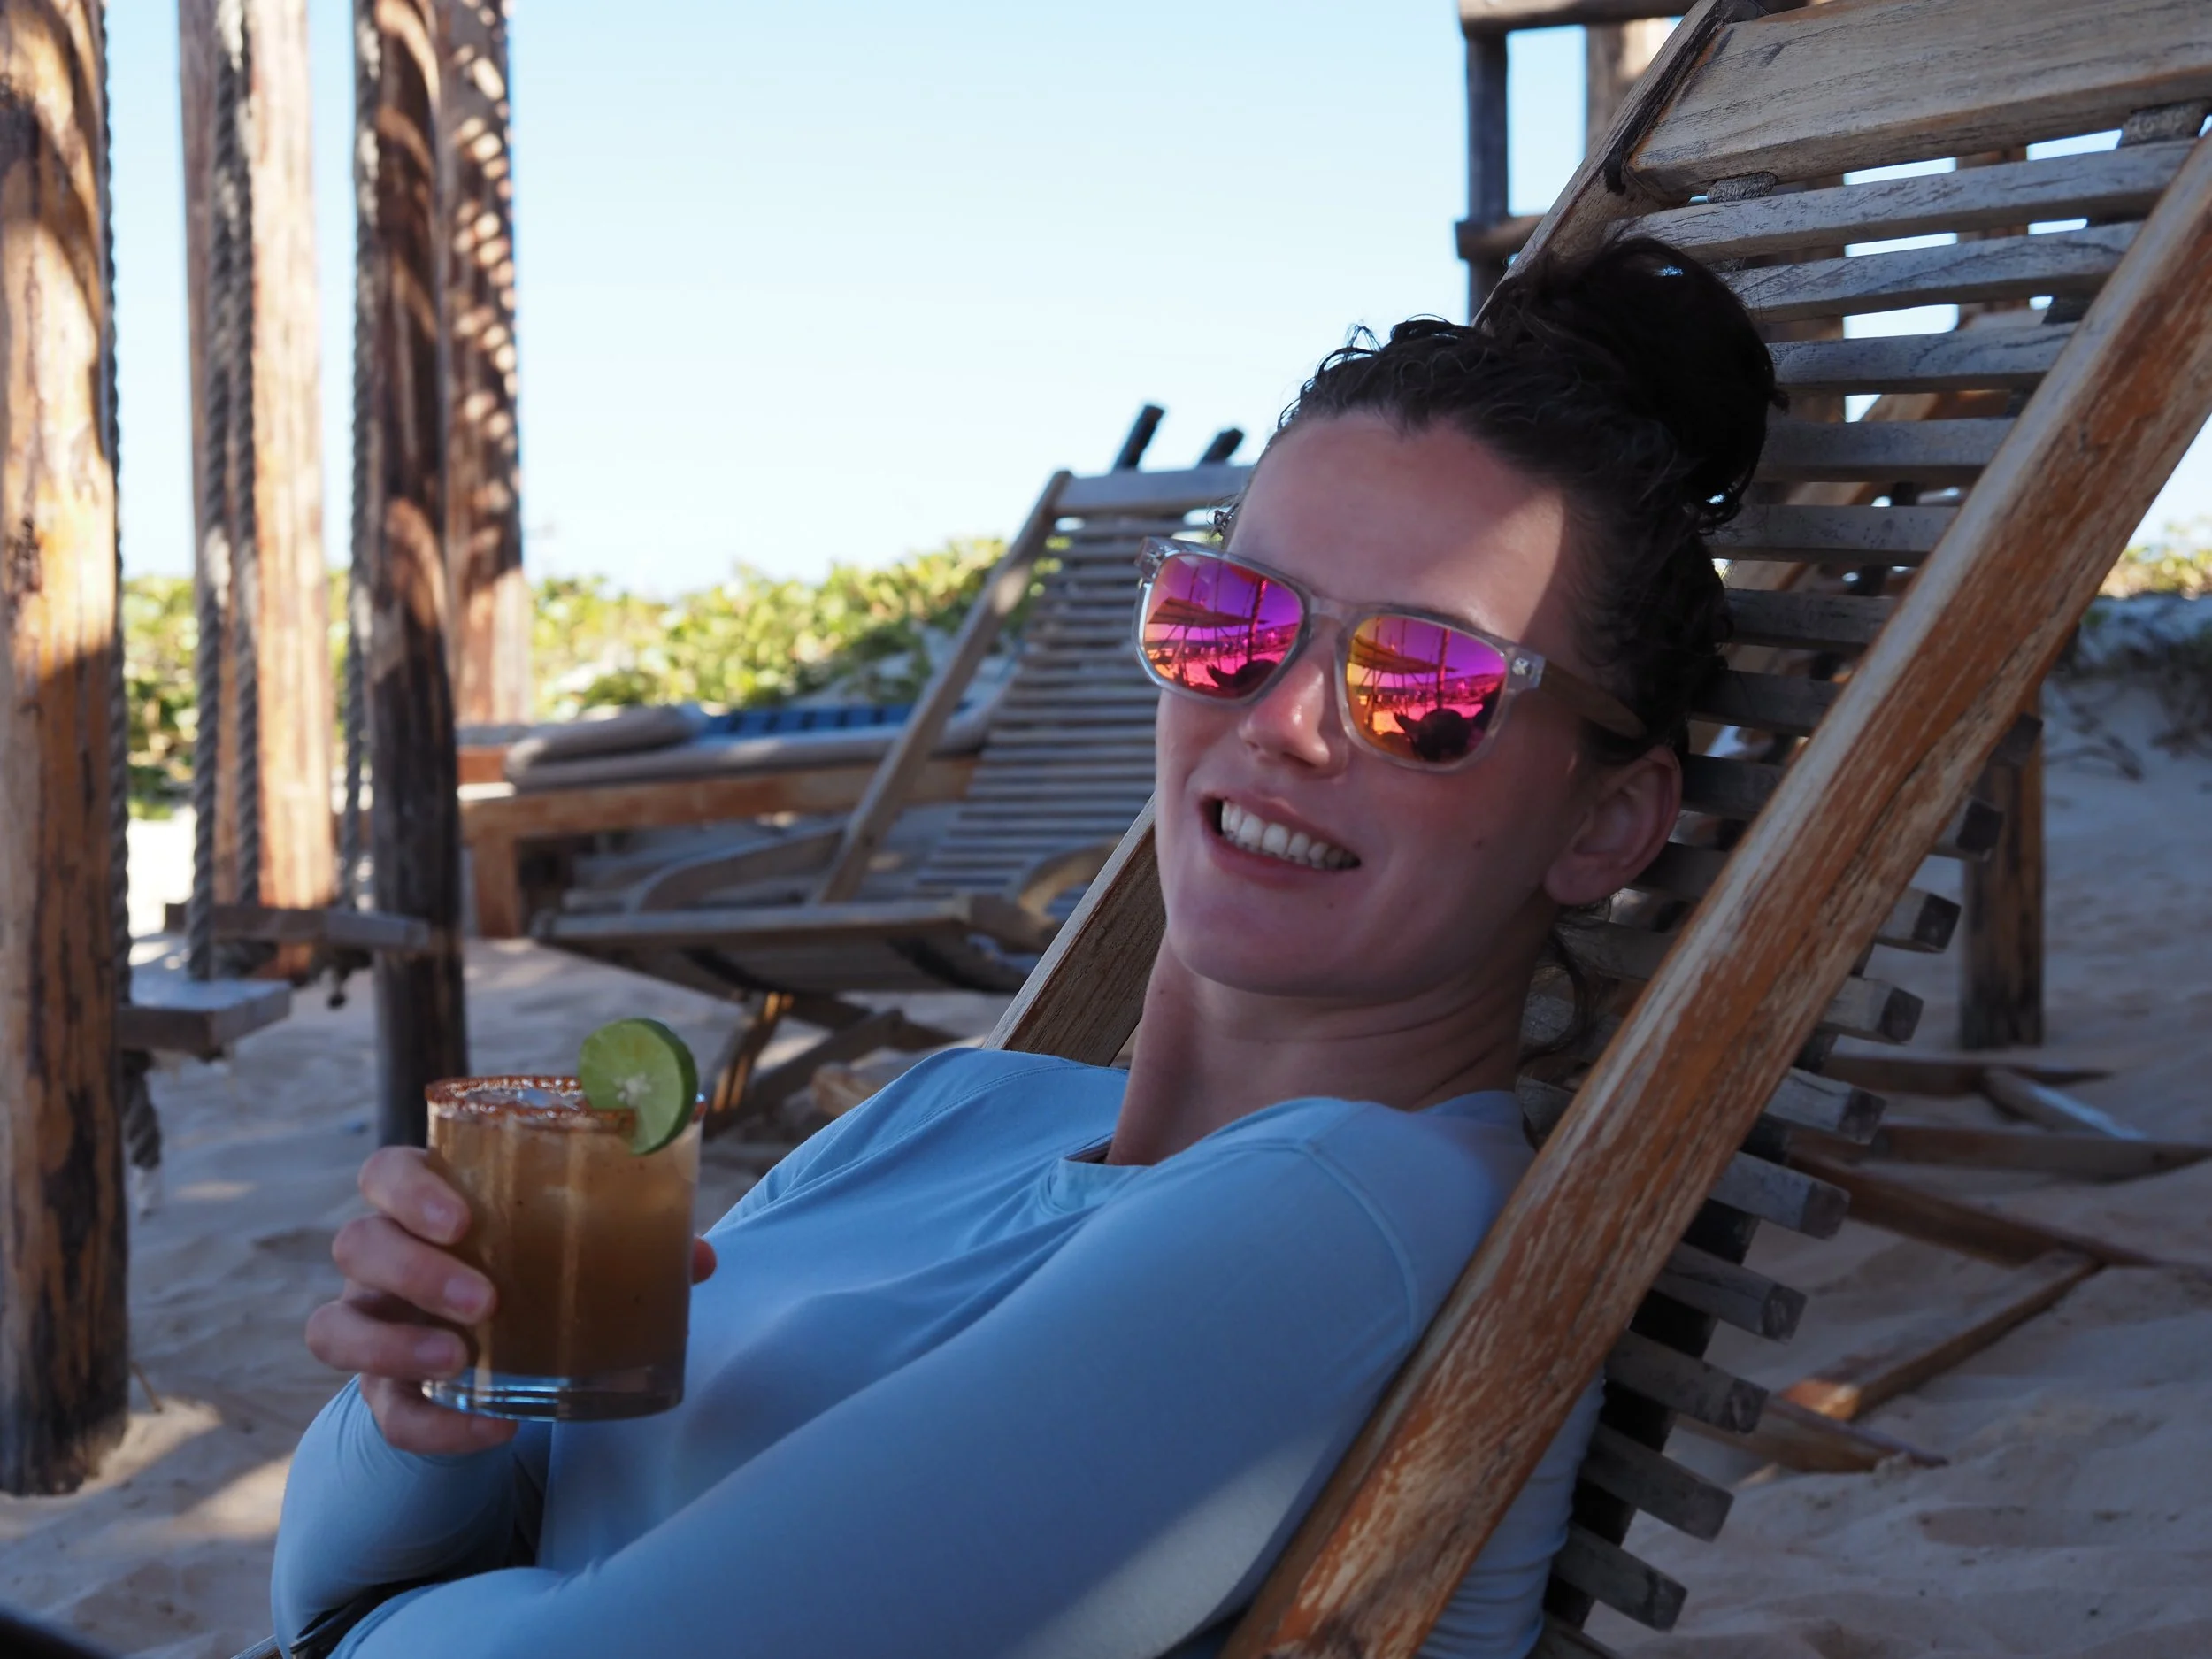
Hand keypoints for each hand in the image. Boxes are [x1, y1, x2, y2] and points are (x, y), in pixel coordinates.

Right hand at [306, 1145, 717, 1455]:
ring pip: (335, 1328)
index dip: (407, 1189)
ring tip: (461, 1357)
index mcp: (426, 1205)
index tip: (461, 1219)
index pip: (384, 1172)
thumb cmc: (535, 1272)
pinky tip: (492, 1430)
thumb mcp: (574, 1249)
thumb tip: (700, 1258)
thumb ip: (631, 1242)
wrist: (501, 1355)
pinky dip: (434, 1427)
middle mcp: (382, 1263)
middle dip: (413, 1270)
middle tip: (485, 1298)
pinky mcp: (383, 1393)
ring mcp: (373, 1327)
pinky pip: (386, 1414)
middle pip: (357, 1245)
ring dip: (396, 1344)